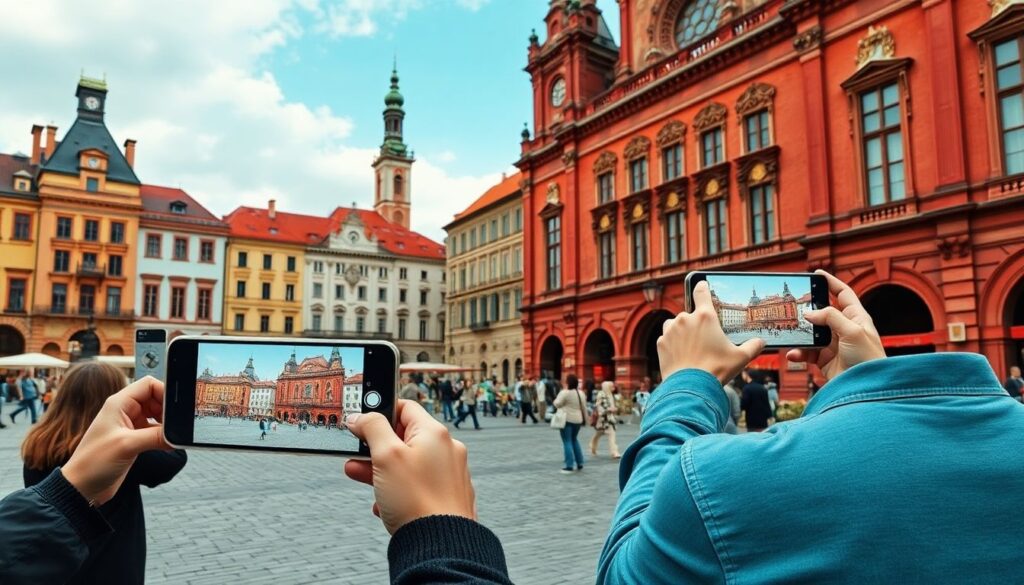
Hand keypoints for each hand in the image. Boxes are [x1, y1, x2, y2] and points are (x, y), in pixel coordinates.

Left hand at [61, 376, 168, 504]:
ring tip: (173, 435)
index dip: (165, 392)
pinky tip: (169, 445)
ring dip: (166, 424)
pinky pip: (155, 431)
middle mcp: (125, 411)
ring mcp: (129, 426)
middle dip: (168, 410)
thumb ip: (156, 436)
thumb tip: (179, 434)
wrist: (81, 488)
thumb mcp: (127, 445)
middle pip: (155, 399)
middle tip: (178, 424)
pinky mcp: (134, 440)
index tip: (177, 408)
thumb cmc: (93, 463)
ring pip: (157, 415)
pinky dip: (163, 436)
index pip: (149, 385)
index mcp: (119, 404)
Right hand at [344, 400, 474, 534]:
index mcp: (435, 433)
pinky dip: (397, 490)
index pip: (405, 408)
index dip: (380, 411)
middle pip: (404, 438)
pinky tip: (384, 504)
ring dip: (381, 470)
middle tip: (356, 454)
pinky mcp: (446, 497)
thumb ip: (372, 428)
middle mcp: (446, 450)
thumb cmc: (417, 500)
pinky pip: (416, 486)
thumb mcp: (386, 456)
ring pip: (408, 464)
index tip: (361, 422)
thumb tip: (361, 416)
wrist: (440, 544)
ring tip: (359, 476)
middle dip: (376, 447)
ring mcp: (448, 474)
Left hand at [659, 281, 764, 383]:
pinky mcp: (660, 343)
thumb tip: (761, 342)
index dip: (702, 287)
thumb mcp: (740, 358)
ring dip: (681, 331)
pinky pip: (666, 338)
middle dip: (696, 324)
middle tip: (704, 340)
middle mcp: (685, 319)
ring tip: (691, 346)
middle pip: (690, 313)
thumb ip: (753, 346)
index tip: (702, 285)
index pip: (701, 291)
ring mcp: (670, 330)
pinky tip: (681, 355)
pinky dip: (672, 344)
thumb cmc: (716, 370)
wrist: (690, 388)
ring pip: (675, 324)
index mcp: (705, 316)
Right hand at [786, 270, 885, 379]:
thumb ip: (830, 317)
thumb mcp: (853, 332)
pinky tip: (793, 354)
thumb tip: (810, 313)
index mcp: (856, 318)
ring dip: (800, 334)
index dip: (831, 282)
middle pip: (822, 312)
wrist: (865, 390)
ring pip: (811, 333)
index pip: (843, 294)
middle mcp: (844, 329)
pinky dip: (798, 352)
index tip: (817, 273)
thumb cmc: (869, 360)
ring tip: (791, 333)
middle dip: (808, 309)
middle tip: (794, 305)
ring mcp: (833, 344)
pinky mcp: (824, 359)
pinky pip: (806, 351)